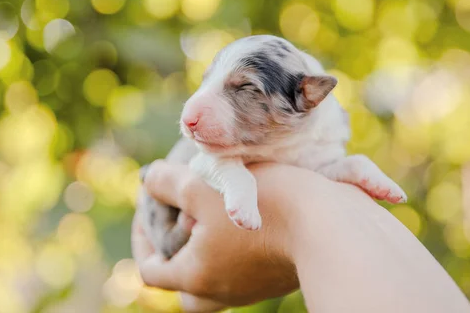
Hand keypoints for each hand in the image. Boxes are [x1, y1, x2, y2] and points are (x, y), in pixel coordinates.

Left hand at [131, 160, 298, 308]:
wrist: (329, 225)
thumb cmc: (262, 205)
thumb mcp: (203, 186)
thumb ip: (168, 183)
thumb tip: (149, 179)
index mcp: (197, 276)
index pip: (149, 271)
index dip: (140, 237)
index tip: (149, 207)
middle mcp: (223, 290)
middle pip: (185, 289)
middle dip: (177, 260)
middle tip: (183, 227)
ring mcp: (253, 288)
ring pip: (217, 281)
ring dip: (209, 254)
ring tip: (216, 217)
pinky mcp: (277, 277)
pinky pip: (245, 269)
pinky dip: (236, 249)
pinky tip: (247, 217)